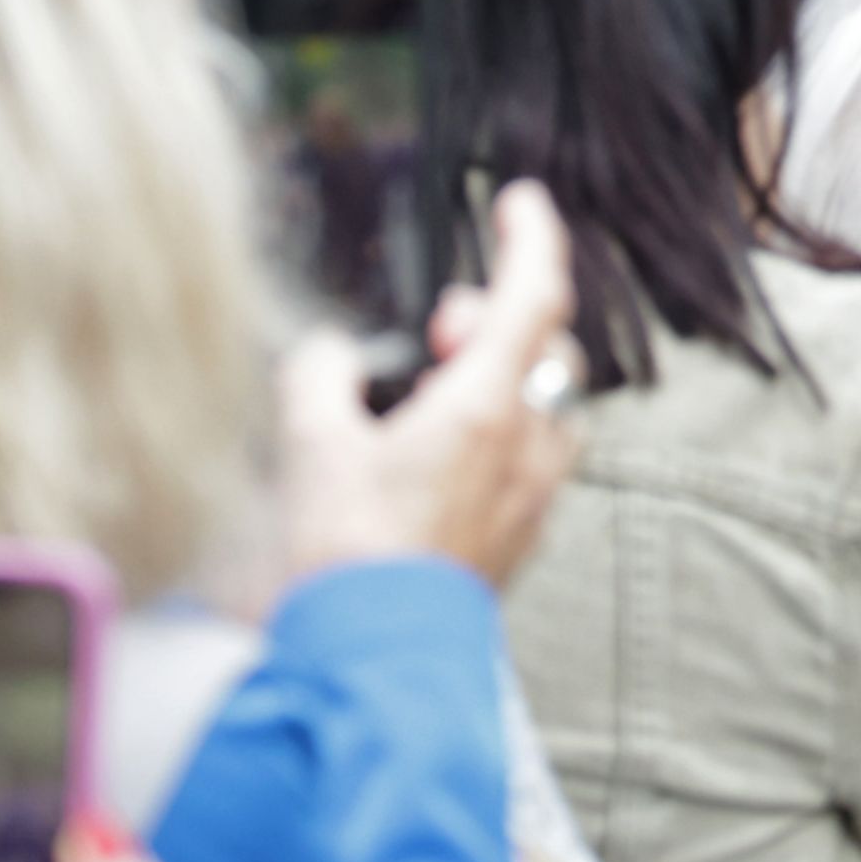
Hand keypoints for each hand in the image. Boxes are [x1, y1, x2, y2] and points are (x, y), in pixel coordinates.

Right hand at [280, 180, 584, 584]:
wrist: (371, 661)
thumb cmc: (346, 554)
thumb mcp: (311, 446)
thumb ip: (319, 377)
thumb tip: (327, 354)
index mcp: (490, 408)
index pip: (535, 296)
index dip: (532, 238)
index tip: (519, 200)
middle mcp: (530, 448)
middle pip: (550, 352)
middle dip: (501, 323)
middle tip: (440, 332)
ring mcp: (533, 498)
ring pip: (549, 409)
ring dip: (507, 381)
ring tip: (440, 393)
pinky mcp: (521, 539)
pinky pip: (533, 463)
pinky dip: (502, 435)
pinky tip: (441, 458)